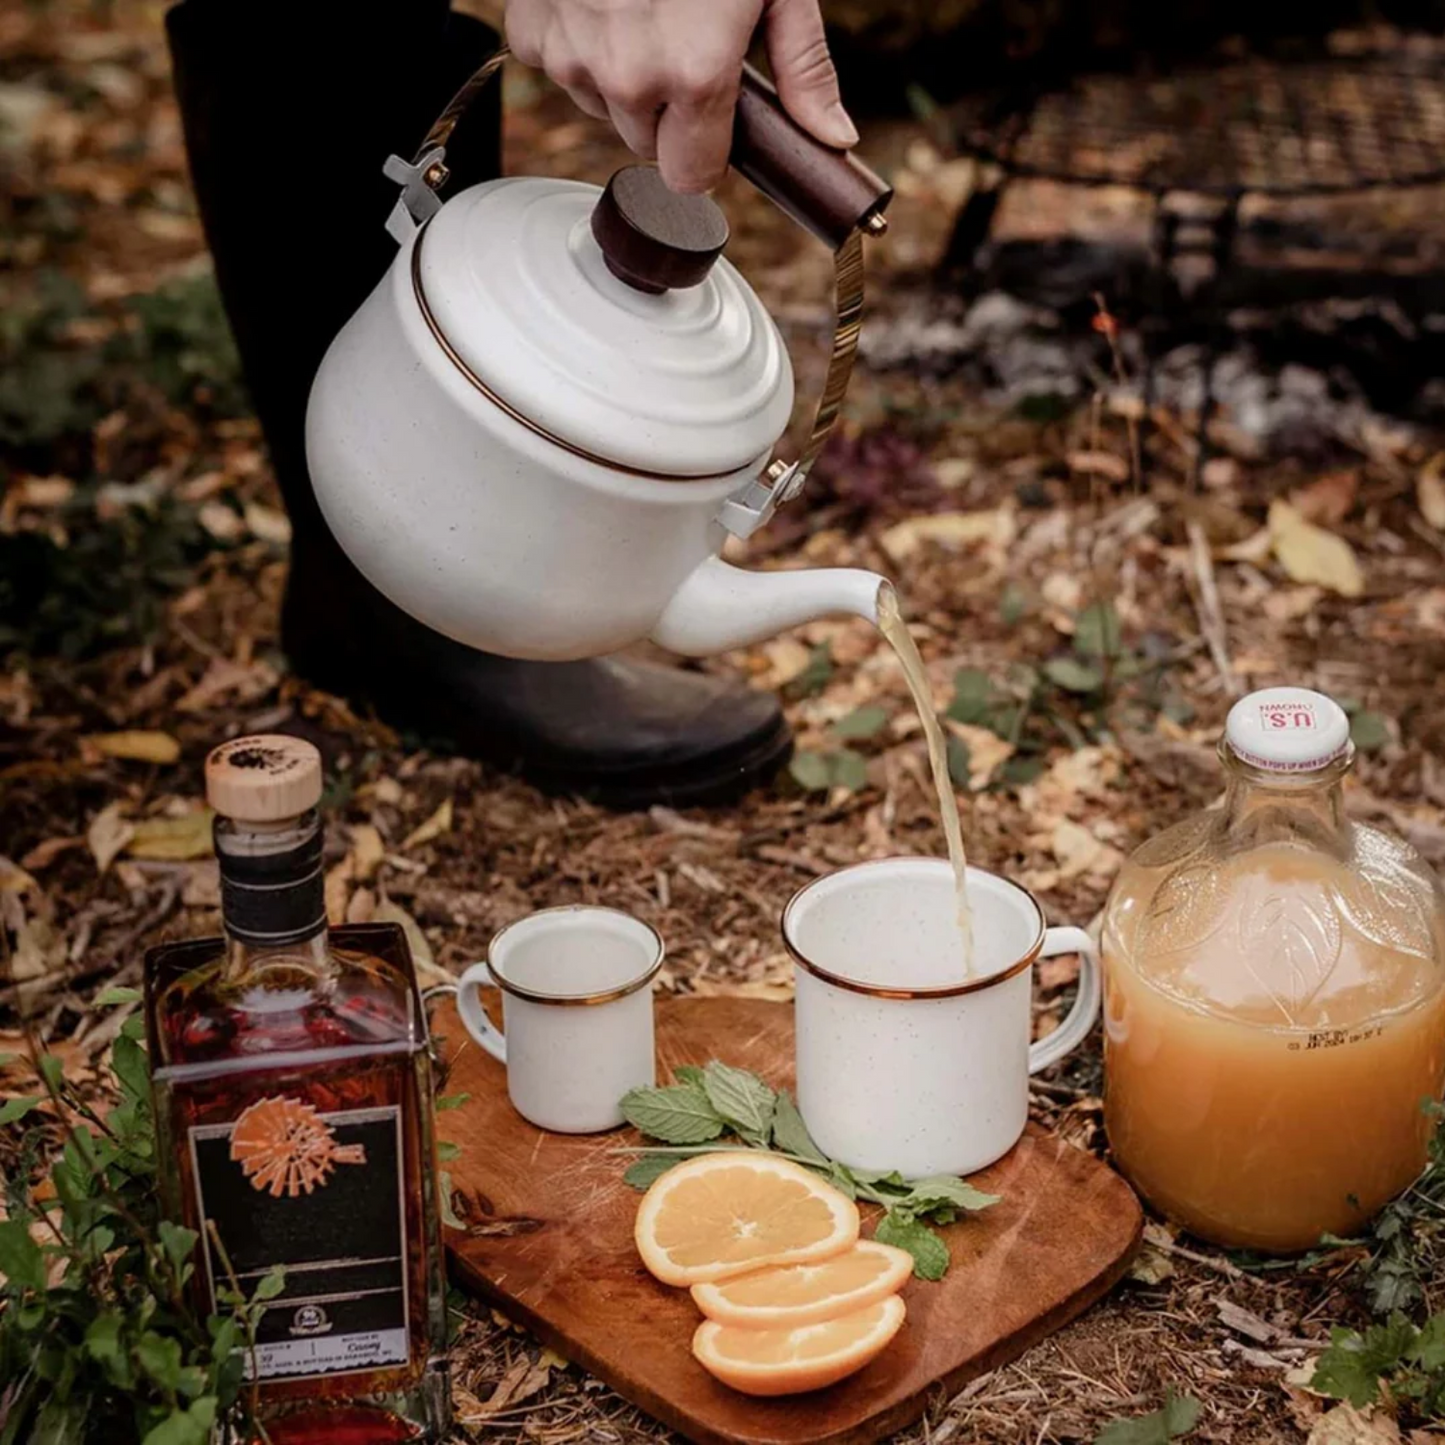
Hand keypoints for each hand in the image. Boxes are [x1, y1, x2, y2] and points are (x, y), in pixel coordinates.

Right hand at [506, 0, 857, 194]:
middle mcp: (628, 77)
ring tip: (641, 10)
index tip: (714, 122)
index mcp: (694, 74)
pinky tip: (600, 0)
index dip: (708, 152)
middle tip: (681, 42)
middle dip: (666, 111)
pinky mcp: (532, 32)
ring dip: (621, 76)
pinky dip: (579, 42)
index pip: (693, 176)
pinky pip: (558, 67)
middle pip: (647, 144)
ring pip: (602, 106)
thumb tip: (832, 136)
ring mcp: (572, 56)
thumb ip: (803, 68)